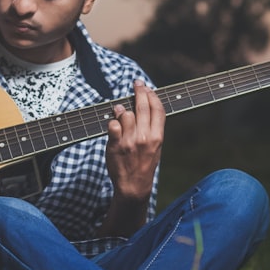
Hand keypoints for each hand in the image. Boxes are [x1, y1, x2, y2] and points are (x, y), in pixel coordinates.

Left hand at [105, 79, 164, 202]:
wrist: (133, 186)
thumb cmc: (144, 165)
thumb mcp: (155, 148)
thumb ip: (151, 129)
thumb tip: (145, 108)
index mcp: (157, 137)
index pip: (158, 110)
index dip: (153, 96)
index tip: (148, 88)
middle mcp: (145, 137)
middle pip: (142, 107)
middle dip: (140, 91)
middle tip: (136, 83)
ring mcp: (129, 141)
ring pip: (126, 114)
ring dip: (122, 109)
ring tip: (120, 110)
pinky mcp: (115, 145)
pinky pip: (113, 125)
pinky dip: (112, 122)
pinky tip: (113, 124)